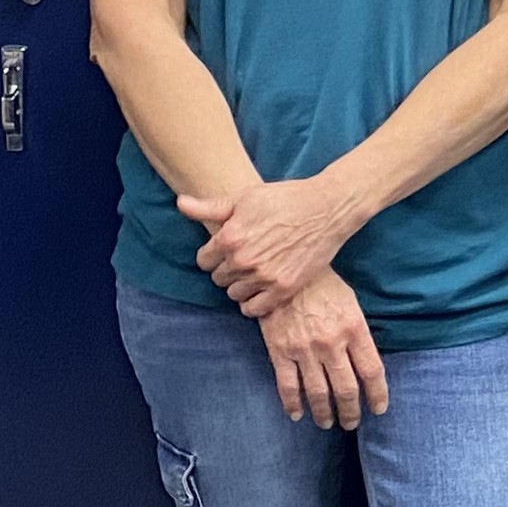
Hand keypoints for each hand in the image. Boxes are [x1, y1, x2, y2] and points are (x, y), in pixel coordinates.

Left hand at [181, 176, 357, 316]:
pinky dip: (253, 303)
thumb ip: (210, 207)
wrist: (326, 209)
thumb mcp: (245, 198)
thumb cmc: (285, 199)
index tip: (228, 250)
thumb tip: (180, 204)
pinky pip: (254, 309)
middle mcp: (243, 260)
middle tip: (245, 260)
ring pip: (234, 294)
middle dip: (227, 270)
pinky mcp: (283, 289)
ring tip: (254, 274)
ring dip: (240, 286)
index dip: (214, 255)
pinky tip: (261, 290)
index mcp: (230, 237)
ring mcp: (264, 277)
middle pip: (219, 279)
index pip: (204, 261)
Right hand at [258, 271, 388, 428]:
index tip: (379, 409)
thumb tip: (366, 365)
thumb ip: (358, 334)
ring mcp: (304, 349)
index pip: (372, 371)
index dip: (378, 394)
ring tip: (327, 423)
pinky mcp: (280, 350)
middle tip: (351, 423)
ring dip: (324, 413)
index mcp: (354, 329)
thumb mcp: (350, 304)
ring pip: (318, 392)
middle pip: (347, 388)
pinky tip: (297, 414)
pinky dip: (292, 404)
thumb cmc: (322, 285)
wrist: (284, 270)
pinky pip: (287, 385)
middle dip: (351, 411)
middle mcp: (332, 343)